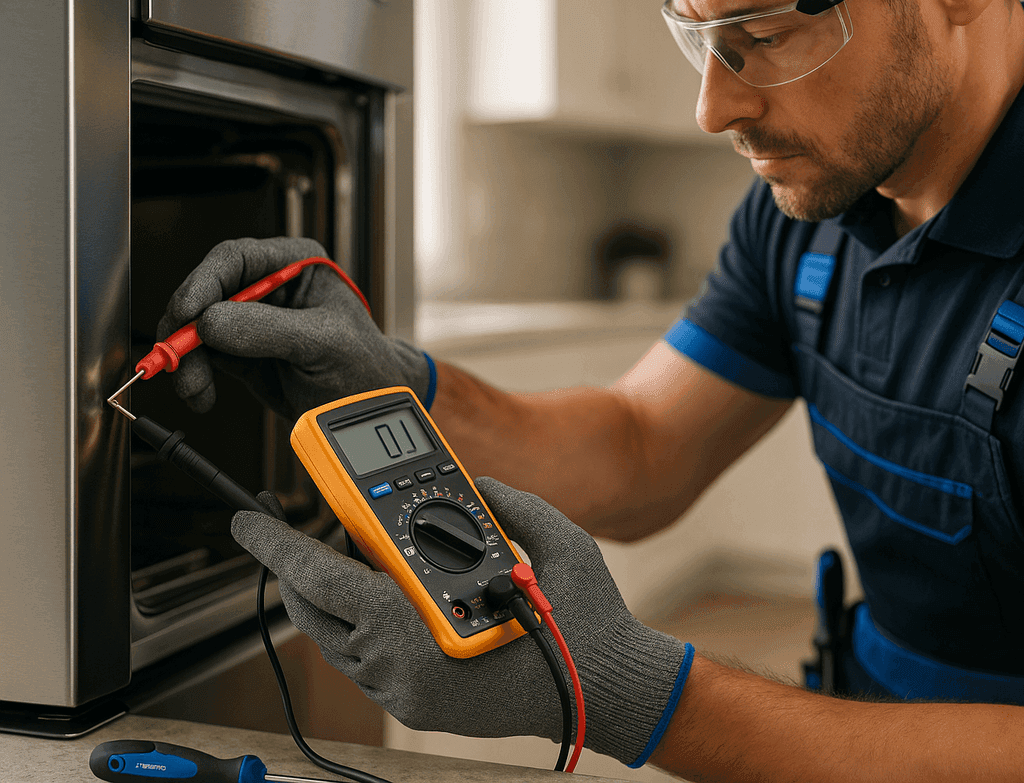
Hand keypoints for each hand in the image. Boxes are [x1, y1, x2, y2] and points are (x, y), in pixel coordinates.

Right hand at [157, 237, 430, 419]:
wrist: (370, 408)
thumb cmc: (363, 364)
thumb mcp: (323, 343)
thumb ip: (268, 330)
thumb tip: (211, 322)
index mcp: (296, 264)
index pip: (238, 258)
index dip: (204, 282)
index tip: (188, 311)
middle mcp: (268, 286)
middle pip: (206, 292)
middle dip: (186, 327)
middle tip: (177, 358)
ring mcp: (250, 320)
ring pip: (196, 328)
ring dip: (187, 360)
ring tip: (195, 389)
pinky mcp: (239, 352)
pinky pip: (202, 357)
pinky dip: (194, 376)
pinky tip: (201, 395)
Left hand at [233, 479, 690, 764]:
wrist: (610, 695)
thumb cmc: (587, 627)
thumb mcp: (558, 544)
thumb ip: (511, 505)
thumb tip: (477, 484)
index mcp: (422, 634)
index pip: (326, 583)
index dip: (279, 547)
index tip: (247, 519)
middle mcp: (403, 671)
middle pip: (317, 613)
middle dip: (295, 567)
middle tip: (289, 528)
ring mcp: (407, 695)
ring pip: (335, 638)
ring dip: (328, 594)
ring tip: (338, 551)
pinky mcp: (418, 706)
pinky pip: (363, 658)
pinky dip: (358, 620)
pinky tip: (377, 589)